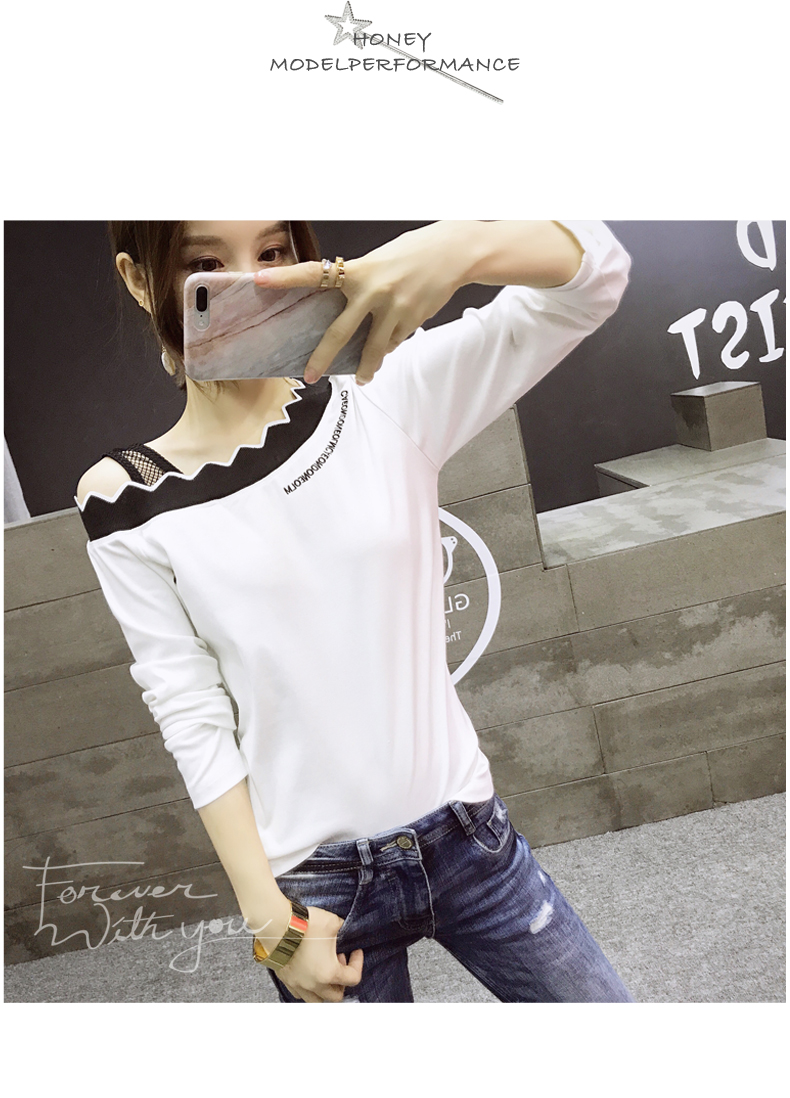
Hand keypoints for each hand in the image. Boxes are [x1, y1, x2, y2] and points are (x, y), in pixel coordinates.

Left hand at [253, 222, 477, 385]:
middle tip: (309, 376)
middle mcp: (372, 291)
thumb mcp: (378, 261)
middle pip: (339, 333)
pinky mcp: (411, 320)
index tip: (259, 280)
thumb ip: (359, 282)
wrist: (453, 252)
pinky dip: (390, 344)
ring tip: (362, 377)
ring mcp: (393, 308)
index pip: (314, 273)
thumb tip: (345, 310)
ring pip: (373, 348)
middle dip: (322, 358)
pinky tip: (391, 342)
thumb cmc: (412, 252)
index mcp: (357, 270)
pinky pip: (394, 341)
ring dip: (367, 366)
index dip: (285, 278)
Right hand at [273, 905, 363, 1002]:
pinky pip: (300, 993)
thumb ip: (343, 929)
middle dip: (342, 981)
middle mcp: (314, 985)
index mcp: (329, 973)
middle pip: (336, 995)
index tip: (355, 951)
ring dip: (325, 989)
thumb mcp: (332, 922)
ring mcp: (299, 985)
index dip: (358, 963)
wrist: (277, 926)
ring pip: (316, 1000)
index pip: (353, 978)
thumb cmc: (305, 925)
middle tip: (340, 962)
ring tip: (325, 971)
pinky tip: (309, 971)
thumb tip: (345, 930)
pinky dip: (308, 987)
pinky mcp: (286, 981)